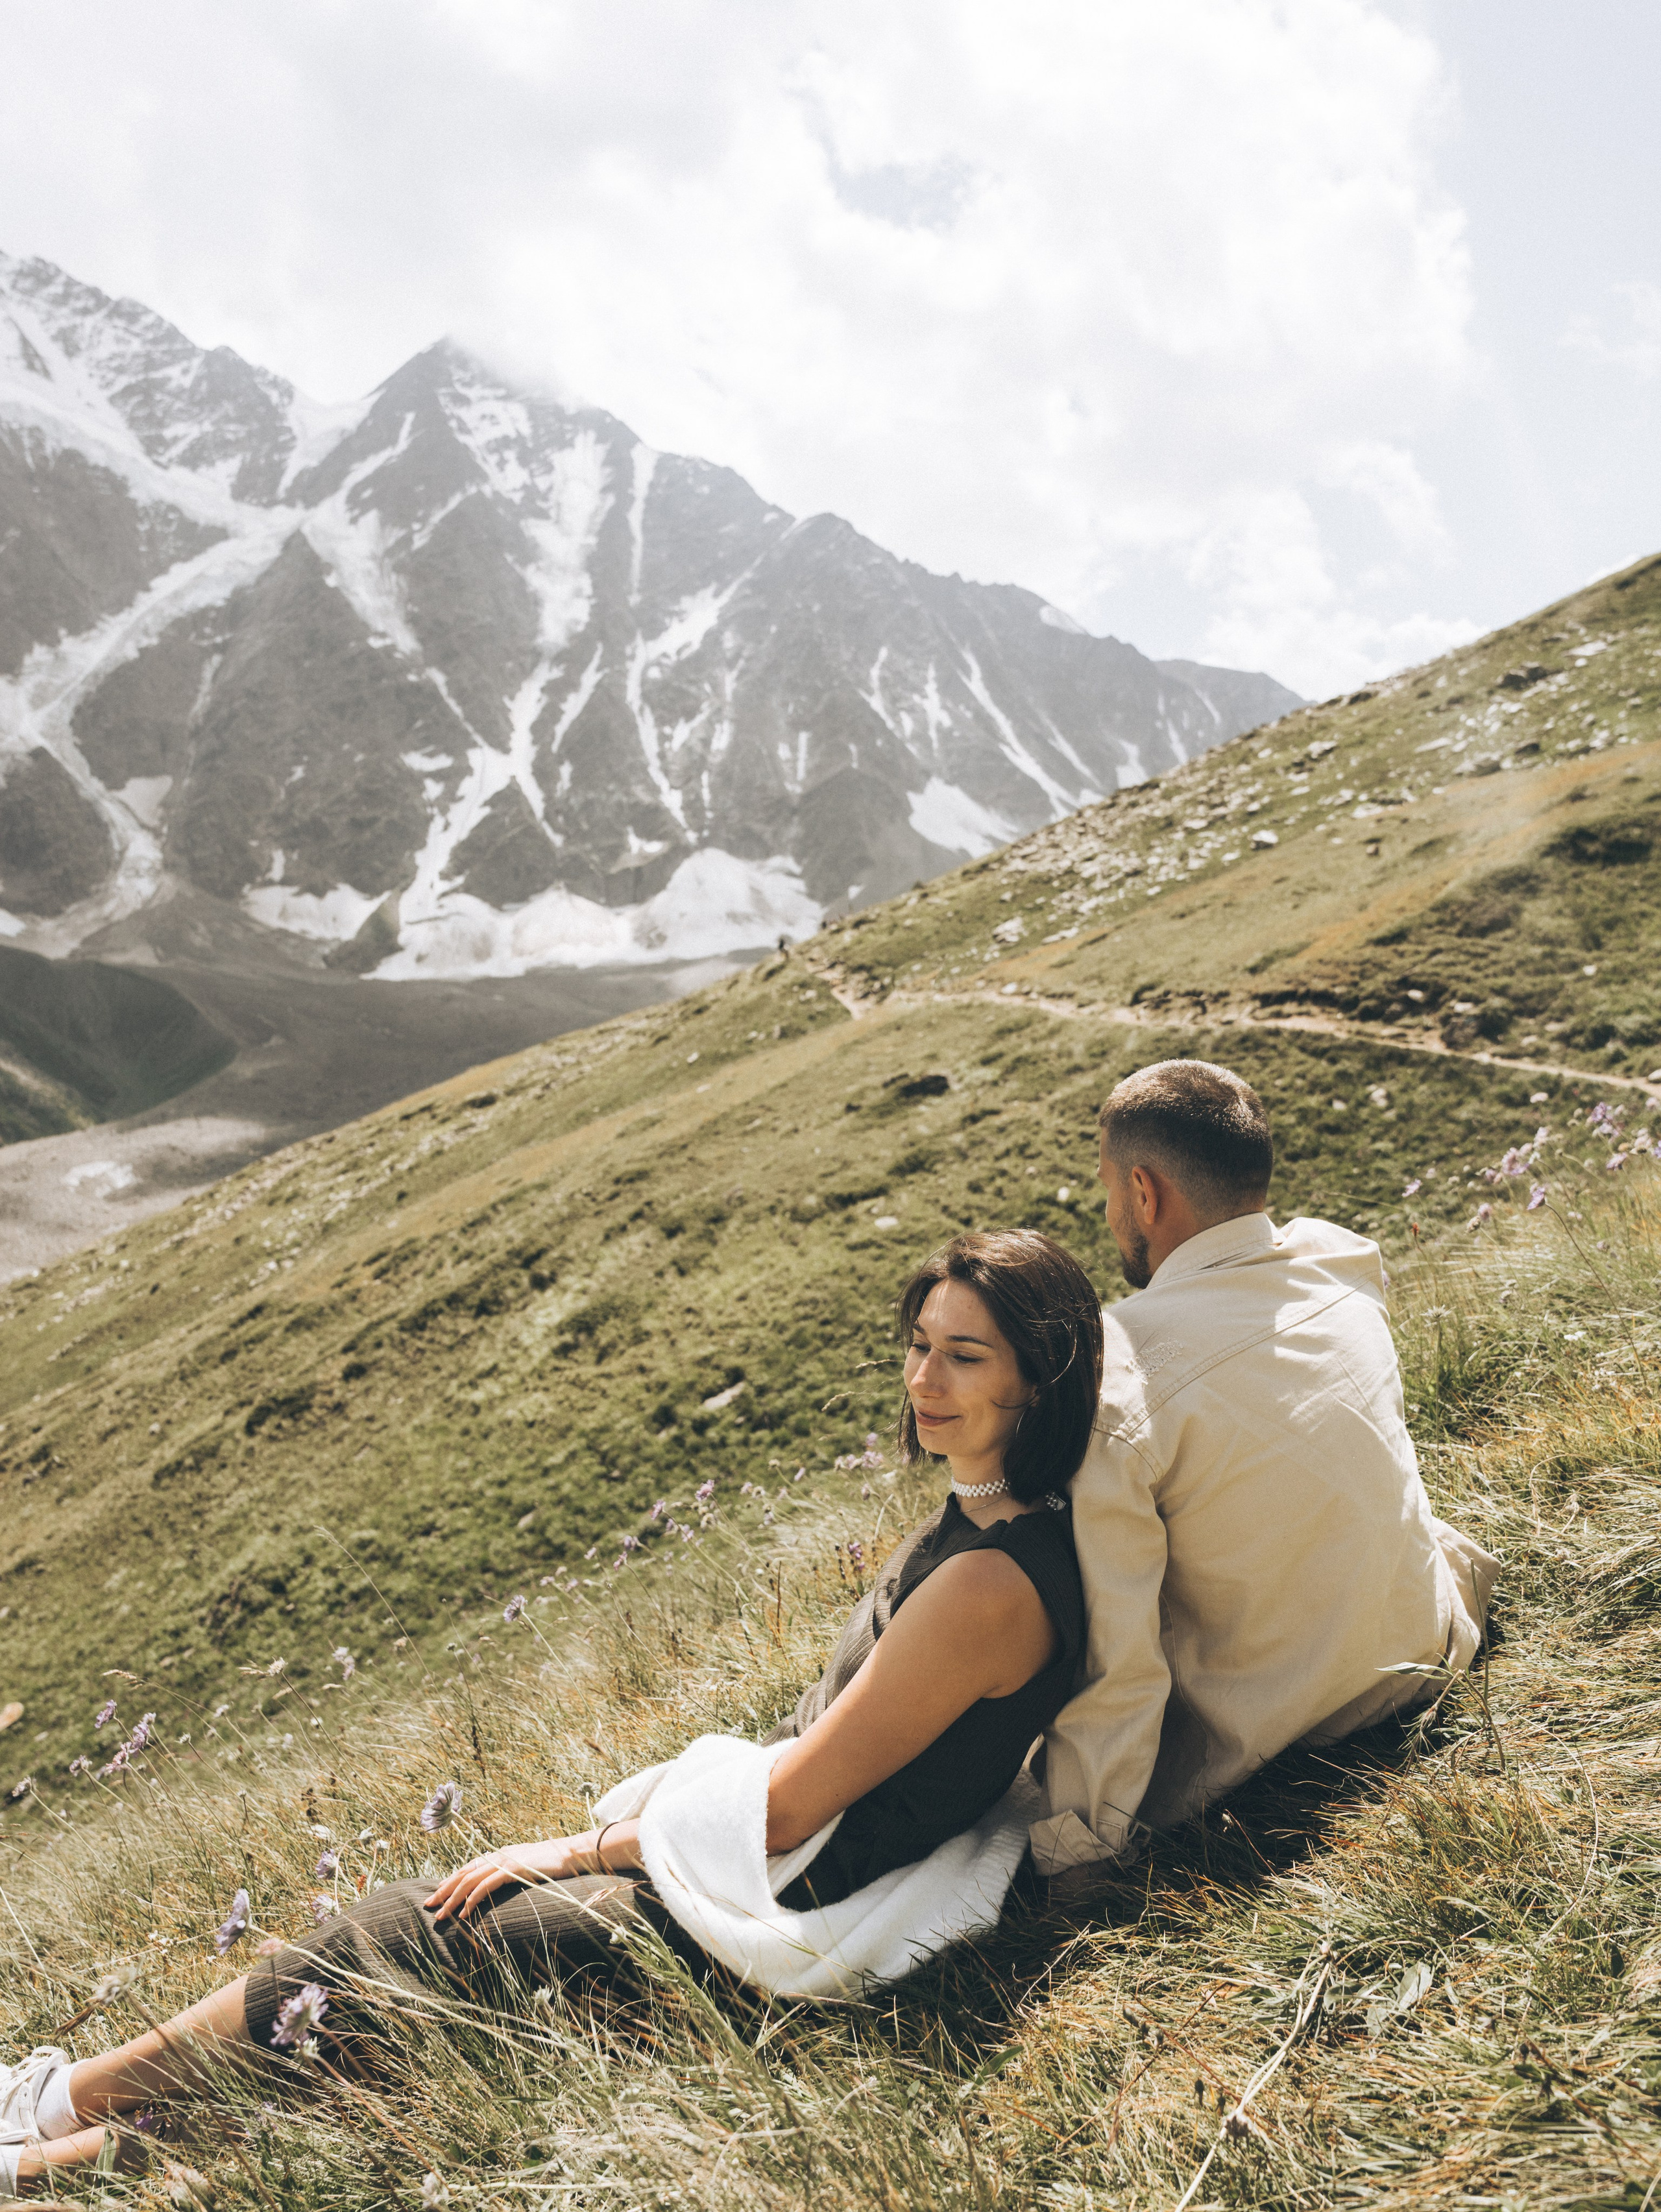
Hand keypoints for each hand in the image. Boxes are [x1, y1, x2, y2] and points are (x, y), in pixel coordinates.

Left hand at [423, 1823, 640, 1923]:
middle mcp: (497, 1855)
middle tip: (428, 1907)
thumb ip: (511, 1874)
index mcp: (499, 1854)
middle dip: (443, 1891)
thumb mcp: (527, 1868)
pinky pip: (486, 1886)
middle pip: (463, 1873)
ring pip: (469, 1880)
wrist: (571, 1854)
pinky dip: (472, 1899)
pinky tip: (464, 1913)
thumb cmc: (552, 1864)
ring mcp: (504, 1861)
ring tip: (442, 1915)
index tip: (436, 1896)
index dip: (450, 1881)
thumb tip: (500, 1887)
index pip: (468, 1868)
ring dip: (453, 1899)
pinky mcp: (512, 1869)